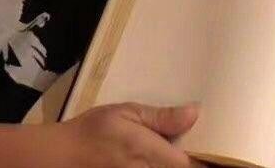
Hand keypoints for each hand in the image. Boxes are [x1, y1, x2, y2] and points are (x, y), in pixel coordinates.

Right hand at [52, 102, 203, 167]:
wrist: (59, 158)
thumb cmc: (93, 131)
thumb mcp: (127, 113)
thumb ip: (161, 117)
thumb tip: (195, 112)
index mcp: (153, 155)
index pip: (192, 165)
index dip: (208, 159)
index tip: (216, 149)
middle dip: (192, 162)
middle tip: (202, 150)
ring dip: (178, 164)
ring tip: (183, 154)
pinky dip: (162, 166)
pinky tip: (160, 159)